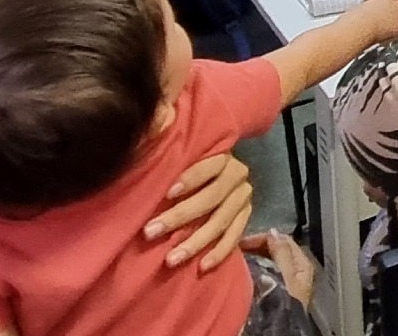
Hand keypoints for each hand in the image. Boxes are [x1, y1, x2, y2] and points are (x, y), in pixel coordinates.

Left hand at [143, 153, 252, 271]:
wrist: (216, 173)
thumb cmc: (187, 161)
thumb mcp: (182, 151)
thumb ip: (168, 145)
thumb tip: (154, 129)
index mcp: (223, 156)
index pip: (208, 167)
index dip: (189, 179)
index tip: (165, 194)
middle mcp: (238, 176)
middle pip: (210, 198)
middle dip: (179, 216)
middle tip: (151, 231)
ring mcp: (244, 199)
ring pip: (220, 223)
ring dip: (195, 242)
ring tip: (170, 259)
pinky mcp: (246, 218)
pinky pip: (234, 238)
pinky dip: (218, 253)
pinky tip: (201, 267)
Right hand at [240, 230, 315, 307]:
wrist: (280, 330)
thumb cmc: (285, 304)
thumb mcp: (285, 275)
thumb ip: (281, 253)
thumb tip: (273, 232)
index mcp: (302, 264)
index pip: (282, 239)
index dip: (263, 238)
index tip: (244, 241)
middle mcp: (295, 269)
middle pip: (275, 249)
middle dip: (256, 246)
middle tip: (238, 249)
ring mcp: (285, 280)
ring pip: (268, 259)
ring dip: (254, 256)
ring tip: (238, 258)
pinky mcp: (276, 289)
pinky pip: (264, 271)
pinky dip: (254, 267)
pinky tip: (243, 271)